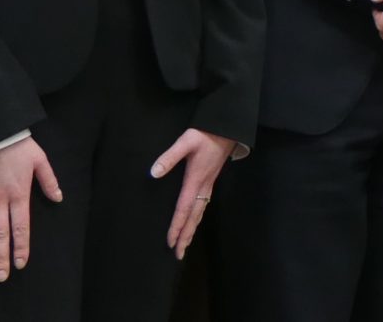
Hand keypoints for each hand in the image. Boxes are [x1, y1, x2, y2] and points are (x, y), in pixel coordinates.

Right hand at [0, 137, 60, 280]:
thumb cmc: (18, 146)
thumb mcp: (40, 160)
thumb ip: (49, 181)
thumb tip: (59, 198)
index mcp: (19, 194)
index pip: (21, 227)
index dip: (21, 247)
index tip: (20, 263)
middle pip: (0, 234)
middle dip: (1, 257)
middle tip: (1, 276)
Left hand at [150, 128, 235, 257]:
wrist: (228, 127)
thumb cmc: (206, 133)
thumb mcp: (186, 141)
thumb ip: (169, 157)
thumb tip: (153, 173)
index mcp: (195, 179)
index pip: (184, 208)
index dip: (176, 226)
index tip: (170, 242)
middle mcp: (203, 186)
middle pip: (194, 217)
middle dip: (186, 236)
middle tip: (179, 254)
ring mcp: (209, 184)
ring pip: (200, 213)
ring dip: (192, 229)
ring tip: (186, 243)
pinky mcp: (210, 180)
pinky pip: (203, 205)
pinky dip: (197, 218)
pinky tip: (195, 220)